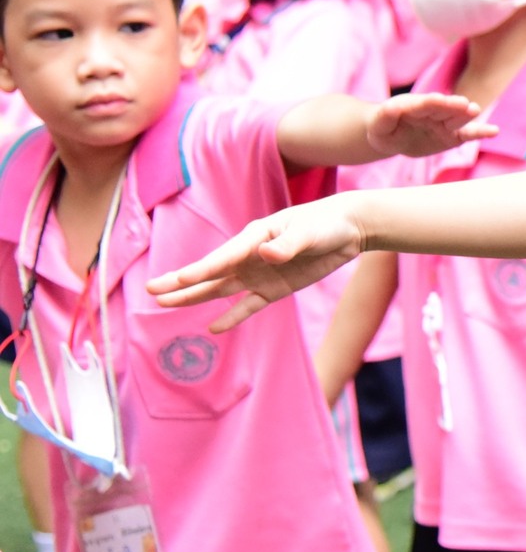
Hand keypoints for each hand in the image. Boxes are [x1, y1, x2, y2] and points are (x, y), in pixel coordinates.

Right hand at [145, 199, 368, 329]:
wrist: (347, 229)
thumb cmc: (325, 223)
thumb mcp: (308, 231)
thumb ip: (287, 244)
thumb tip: (267, 254)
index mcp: (253, 237)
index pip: (222, 258)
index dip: (200, 270)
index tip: (178, 280)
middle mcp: (249, 256)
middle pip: (210, 274)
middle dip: (181, 283)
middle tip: (151, 290)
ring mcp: (259, 274)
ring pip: (220, 290)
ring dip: (195, 298)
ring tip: (165, 304)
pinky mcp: (274, 289)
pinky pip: (248, 306)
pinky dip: (232, 317)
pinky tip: (214, 328)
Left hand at [365, 93, 496, 157]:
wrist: (392, 135)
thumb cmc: (383, 127)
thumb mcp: (380, 123)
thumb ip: (386, 115)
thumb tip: (392, 107)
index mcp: (415, 105)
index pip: (425, 103)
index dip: (432, 102)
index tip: (440, 99)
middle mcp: (433, 111)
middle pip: (445, 109)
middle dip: (454, 107)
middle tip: (465, 106)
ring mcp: (444, 123)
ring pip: (458, 119)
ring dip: (466, 115)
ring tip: (475, 111)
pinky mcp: (452, 136)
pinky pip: (467, 134)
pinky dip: (481, 132)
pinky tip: (494, 131)